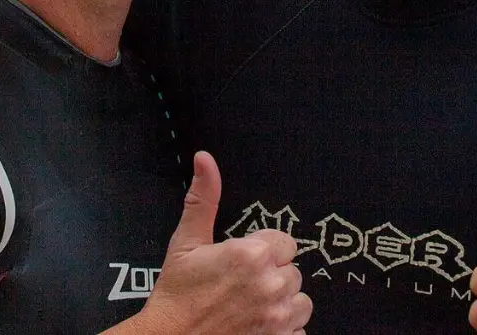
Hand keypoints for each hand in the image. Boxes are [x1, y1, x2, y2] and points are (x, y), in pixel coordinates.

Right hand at [138, 151, 311, 333]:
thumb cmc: (176, 295)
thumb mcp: (186, 241)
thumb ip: (204, 198)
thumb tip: (204, 158)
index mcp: (253, 255)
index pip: (285, 243)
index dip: (265, 252)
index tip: (244, 263)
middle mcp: (271, 285)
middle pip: (293, 272)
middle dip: (273, 277)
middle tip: (243, 287)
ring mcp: (277, 319)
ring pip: (300, 302)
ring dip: (283, 304)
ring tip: (254, 307)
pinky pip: (300, 331)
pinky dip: (285, 331)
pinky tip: (260, 327)